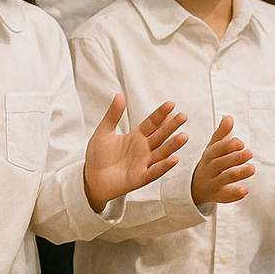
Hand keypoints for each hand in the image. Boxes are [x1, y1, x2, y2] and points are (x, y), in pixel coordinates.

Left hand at [83, 96, 187, 213]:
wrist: (91, 177)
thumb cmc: (98, 155)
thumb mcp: (104, 131)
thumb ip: (113, 115)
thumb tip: (119, 95)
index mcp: (136, 137)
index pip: (151, 123)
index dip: (160, 114)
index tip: (171, 104)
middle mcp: (143, 149)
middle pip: (160, 136)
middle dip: (171, 126)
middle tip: (183, 116)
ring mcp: (143, 163)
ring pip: (161, 153)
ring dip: (172, 145)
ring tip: (183, 136)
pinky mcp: (140, 177)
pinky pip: (154, 171)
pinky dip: (164, 166)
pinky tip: (174, 159)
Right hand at [191, 115, 253, 205]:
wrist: (196, 186)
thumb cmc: (210, 163)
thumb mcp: (213, 148)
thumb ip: (222, 133)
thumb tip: (229, 117)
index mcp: (209, 155)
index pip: (217, 149)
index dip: (227, 146)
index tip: (240, 142)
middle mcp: (209, 169)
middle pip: (220, 163)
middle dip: (234, 158)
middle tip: (249, 153)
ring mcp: (213, 183)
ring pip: (224, 178)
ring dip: (238, 173)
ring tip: (252, 168)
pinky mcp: (218, 195)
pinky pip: (225, 196)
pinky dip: (234, 193)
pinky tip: (245, 190)